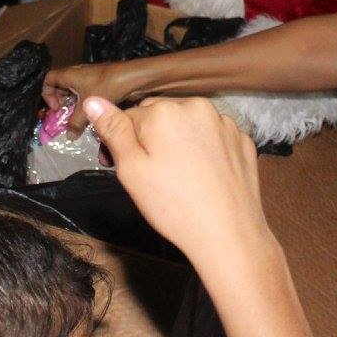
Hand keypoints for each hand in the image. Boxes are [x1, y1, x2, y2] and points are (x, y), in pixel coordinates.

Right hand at [43, 61, 136, 131]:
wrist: (135, 78)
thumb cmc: (109, 87)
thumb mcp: (88, 107)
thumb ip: (76, 123)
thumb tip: (69, 136)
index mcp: (70, 75)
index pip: (49, 79)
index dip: (47, 94)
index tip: (55, 108)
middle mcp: (78, 74)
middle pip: (60, 85)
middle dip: (61, 101)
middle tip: (65, 116)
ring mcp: (91, 77)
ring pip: (75, 90)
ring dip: (74, 104)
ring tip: (78, 118)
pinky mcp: (101, 82)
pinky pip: (87, 92)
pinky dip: (86, 103)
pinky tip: (93, 116)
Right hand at [86, 96, 269, 267]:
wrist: (228, 236)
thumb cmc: (173, 206)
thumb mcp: (131, 171)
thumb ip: (113, 131)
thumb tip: (93, 101)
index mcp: (165, 111)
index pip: (129, 115)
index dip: (120, 141)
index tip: (119, 165)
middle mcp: (197, 107)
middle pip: (160, 115)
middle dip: (151, 137)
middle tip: (151, 175)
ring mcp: (224, 124)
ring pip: (189, 124)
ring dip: (179, 141)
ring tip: (179, 177)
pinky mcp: (243, 141)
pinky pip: (214, 136)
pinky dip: (205, 150)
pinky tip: (203, 176)